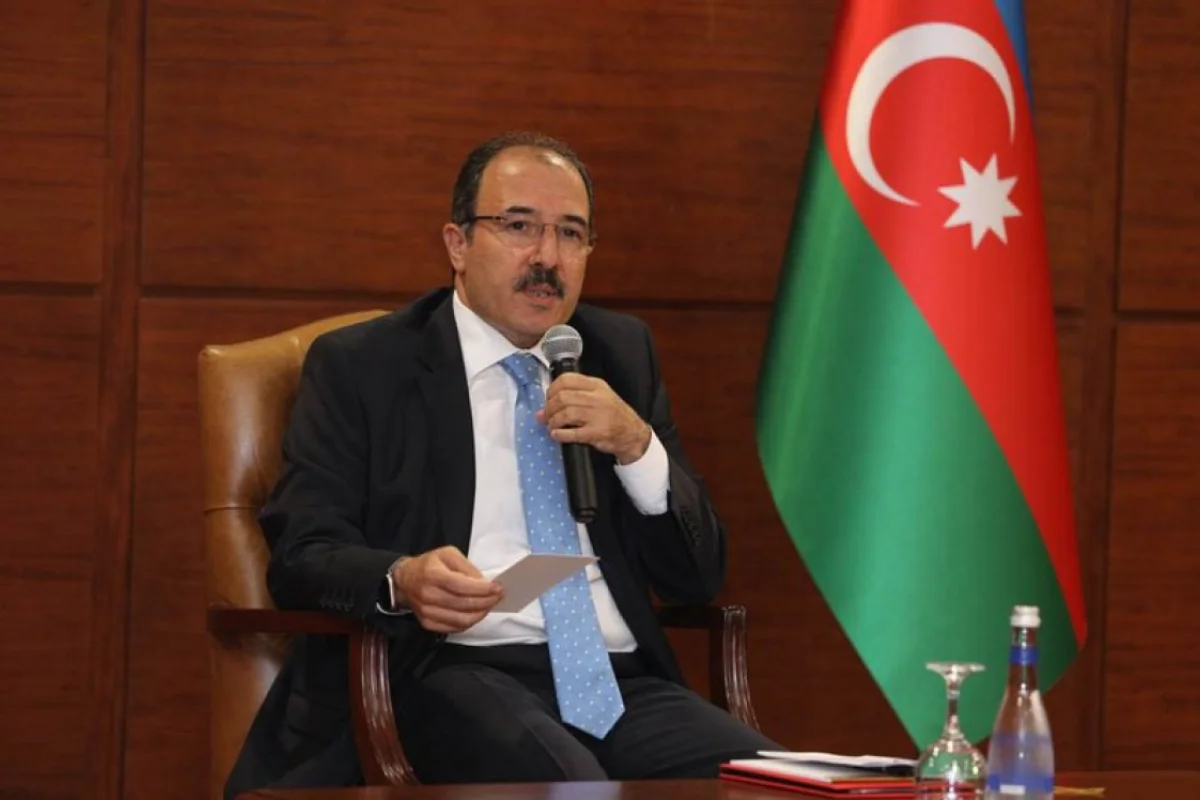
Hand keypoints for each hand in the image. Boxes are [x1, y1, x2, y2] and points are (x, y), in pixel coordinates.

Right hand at [392, 546, 503, 632]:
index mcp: (433, 574)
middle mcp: (428, 595)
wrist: (405, 580)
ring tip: (489, 605)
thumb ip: (467, 567)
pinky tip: (476, 612)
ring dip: (481, 614)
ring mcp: (426, 612)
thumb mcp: (448, 554)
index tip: (498, 588)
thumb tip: (485, 583)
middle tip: (498, 597)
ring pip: (462, 620)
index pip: (462, 586)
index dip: (483, 590)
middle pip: (464, 604)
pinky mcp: (428, 624)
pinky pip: (454, 628)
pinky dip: (469, 622)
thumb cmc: (429, 565)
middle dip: (487, 602)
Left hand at [537, 373, 651, 464]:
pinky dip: (560, 434)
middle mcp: (597, 398)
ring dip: (553, 422)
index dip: (551, 390)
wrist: (633, 433)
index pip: (566, 380)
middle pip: (562, 397)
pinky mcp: (597, 433)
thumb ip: (572, 399)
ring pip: (565, 413)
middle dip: (549, 408)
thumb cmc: (613, 415)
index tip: (548, 399)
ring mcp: (598, 415)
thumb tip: (541, 411)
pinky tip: (557, 435)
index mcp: (596, 386)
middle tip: (547, 416)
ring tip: (552, 426)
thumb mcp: (599, 397)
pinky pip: (572, 433)